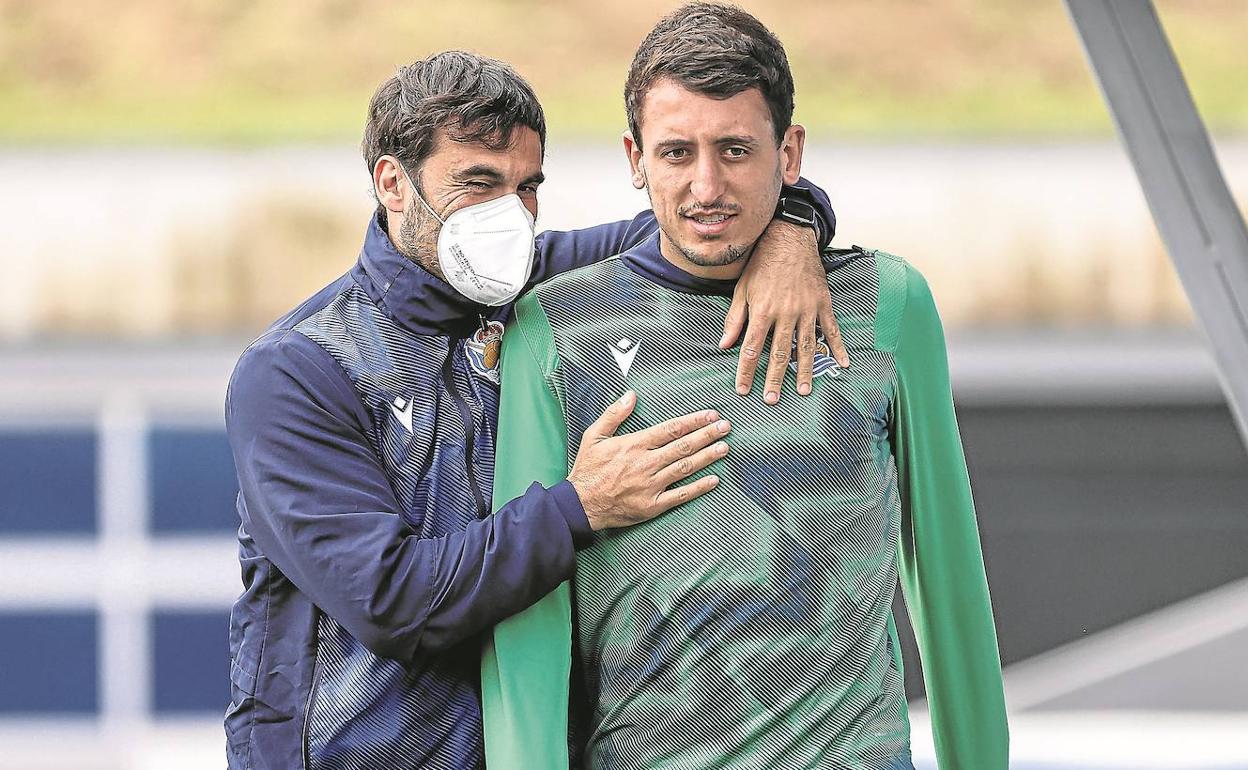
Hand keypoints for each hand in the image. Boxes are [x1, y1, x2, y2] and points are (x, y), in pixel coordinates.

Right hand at [568, 390, 730, 529]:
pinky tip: (714, 480)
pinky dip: (698, 487)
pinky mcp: (653, 505)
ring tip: (724, 448)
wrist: (580, 504)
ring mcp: (651, 485)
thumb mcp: (593, 435)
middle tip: (725, 427)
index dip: (693, 421)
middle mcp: (646, 463)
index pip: (670, 429)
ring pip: (685, 468)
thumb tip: (630, 395)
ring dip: (707, 457)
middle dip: (707, 435)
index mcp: (634, 444)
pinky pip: (680, 495)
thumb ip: (614, 414)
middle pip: (683, 446)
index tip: (710, 415)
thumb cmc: (588, 469)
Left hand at [719, 220, 848, 403]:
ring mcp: (807, 309)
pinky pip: (831, 330)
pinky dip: (837, 347)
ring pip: (805, 346)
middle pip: (779, 353)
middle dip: (774, 378)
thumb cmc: (762, 263)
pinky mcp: (822, 303)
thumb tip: (724, 345)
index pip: (751, 349)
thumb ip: (734, 319)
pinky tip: (843, 363)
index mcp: (763, 311)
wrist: (789, 237)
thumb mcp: (742, 289)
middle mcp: (785, 313)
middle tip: (772, 400)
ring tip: (803, 390)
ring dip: (804, 370)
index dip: (746, 371)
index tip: (743, 389)